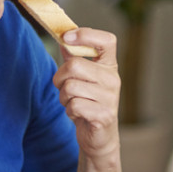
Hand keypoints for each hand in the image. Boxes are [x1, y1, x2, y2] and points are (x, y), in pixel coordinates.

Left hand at [53, 28, 120, 160]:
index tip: (67, 37)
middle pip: (74, 66)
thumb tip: (64, 40)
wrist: (99, 136)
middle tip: (63, 87)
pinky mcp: (104, 115)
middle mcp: (113, 79)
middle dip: (60, 78)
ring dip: (63, 97)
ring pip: (70, 87)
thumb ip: (75, 59)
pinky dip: (69, 111)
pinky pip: (74, 105)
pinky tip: (78, 114)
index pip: (107, 40)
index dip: (86, 35)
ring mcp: (110, 98)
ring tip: (72, 103)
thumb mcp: (83, 79)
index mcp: (109, 66)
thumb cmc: (89, 103)